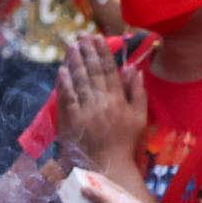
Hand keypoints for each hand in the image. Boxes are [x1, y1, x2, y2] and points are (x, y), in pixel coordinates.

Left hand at [55, 33, 147, 176]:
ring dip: (75, 62)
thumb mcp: (139, 118)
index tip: (98, 37)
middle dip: (87, 51)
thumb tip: (134, 70)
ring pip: (80, 81)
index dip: (103, 52)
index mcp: (119, 99)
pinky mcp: (72, 120)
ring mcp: (86, 110)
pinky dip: (64, 83)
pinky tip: (61, 70)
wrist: (108, 166)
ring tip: (71, 46)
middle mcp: (102, 102)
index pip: (110, 70)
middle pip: (93, 71)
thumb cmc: (125, 143)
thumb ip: (138, 93)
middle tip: (81, 35)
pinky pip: (67, 98)